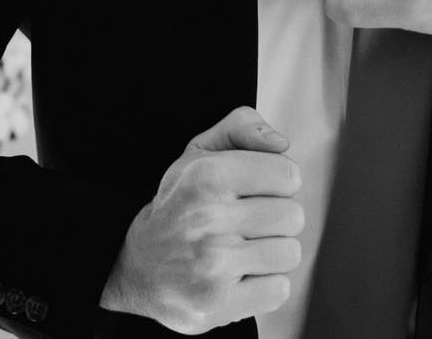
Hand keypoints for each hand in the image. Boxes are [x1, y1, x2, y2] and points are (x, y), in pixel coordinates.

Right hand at [98, 105, 303, 333]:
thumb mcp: (199, 153)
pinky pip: (279, 289)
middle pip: (292, 215)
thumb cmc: (179, 206)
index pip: (288, 174)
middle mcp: (208, 218)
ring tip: (243, 249)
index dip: (276, 183)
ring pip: (289, 253)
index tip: (254, 191)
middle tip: (246, 224)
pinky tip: (240, 276)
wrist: (139, 266)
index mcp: (206, 175)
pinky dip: (265, 284)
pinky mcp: (218, 303)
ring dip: (271, 253)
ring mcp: (213, 265)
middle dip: (274, 219)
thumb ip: (241, 128)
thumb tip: (280, 143)